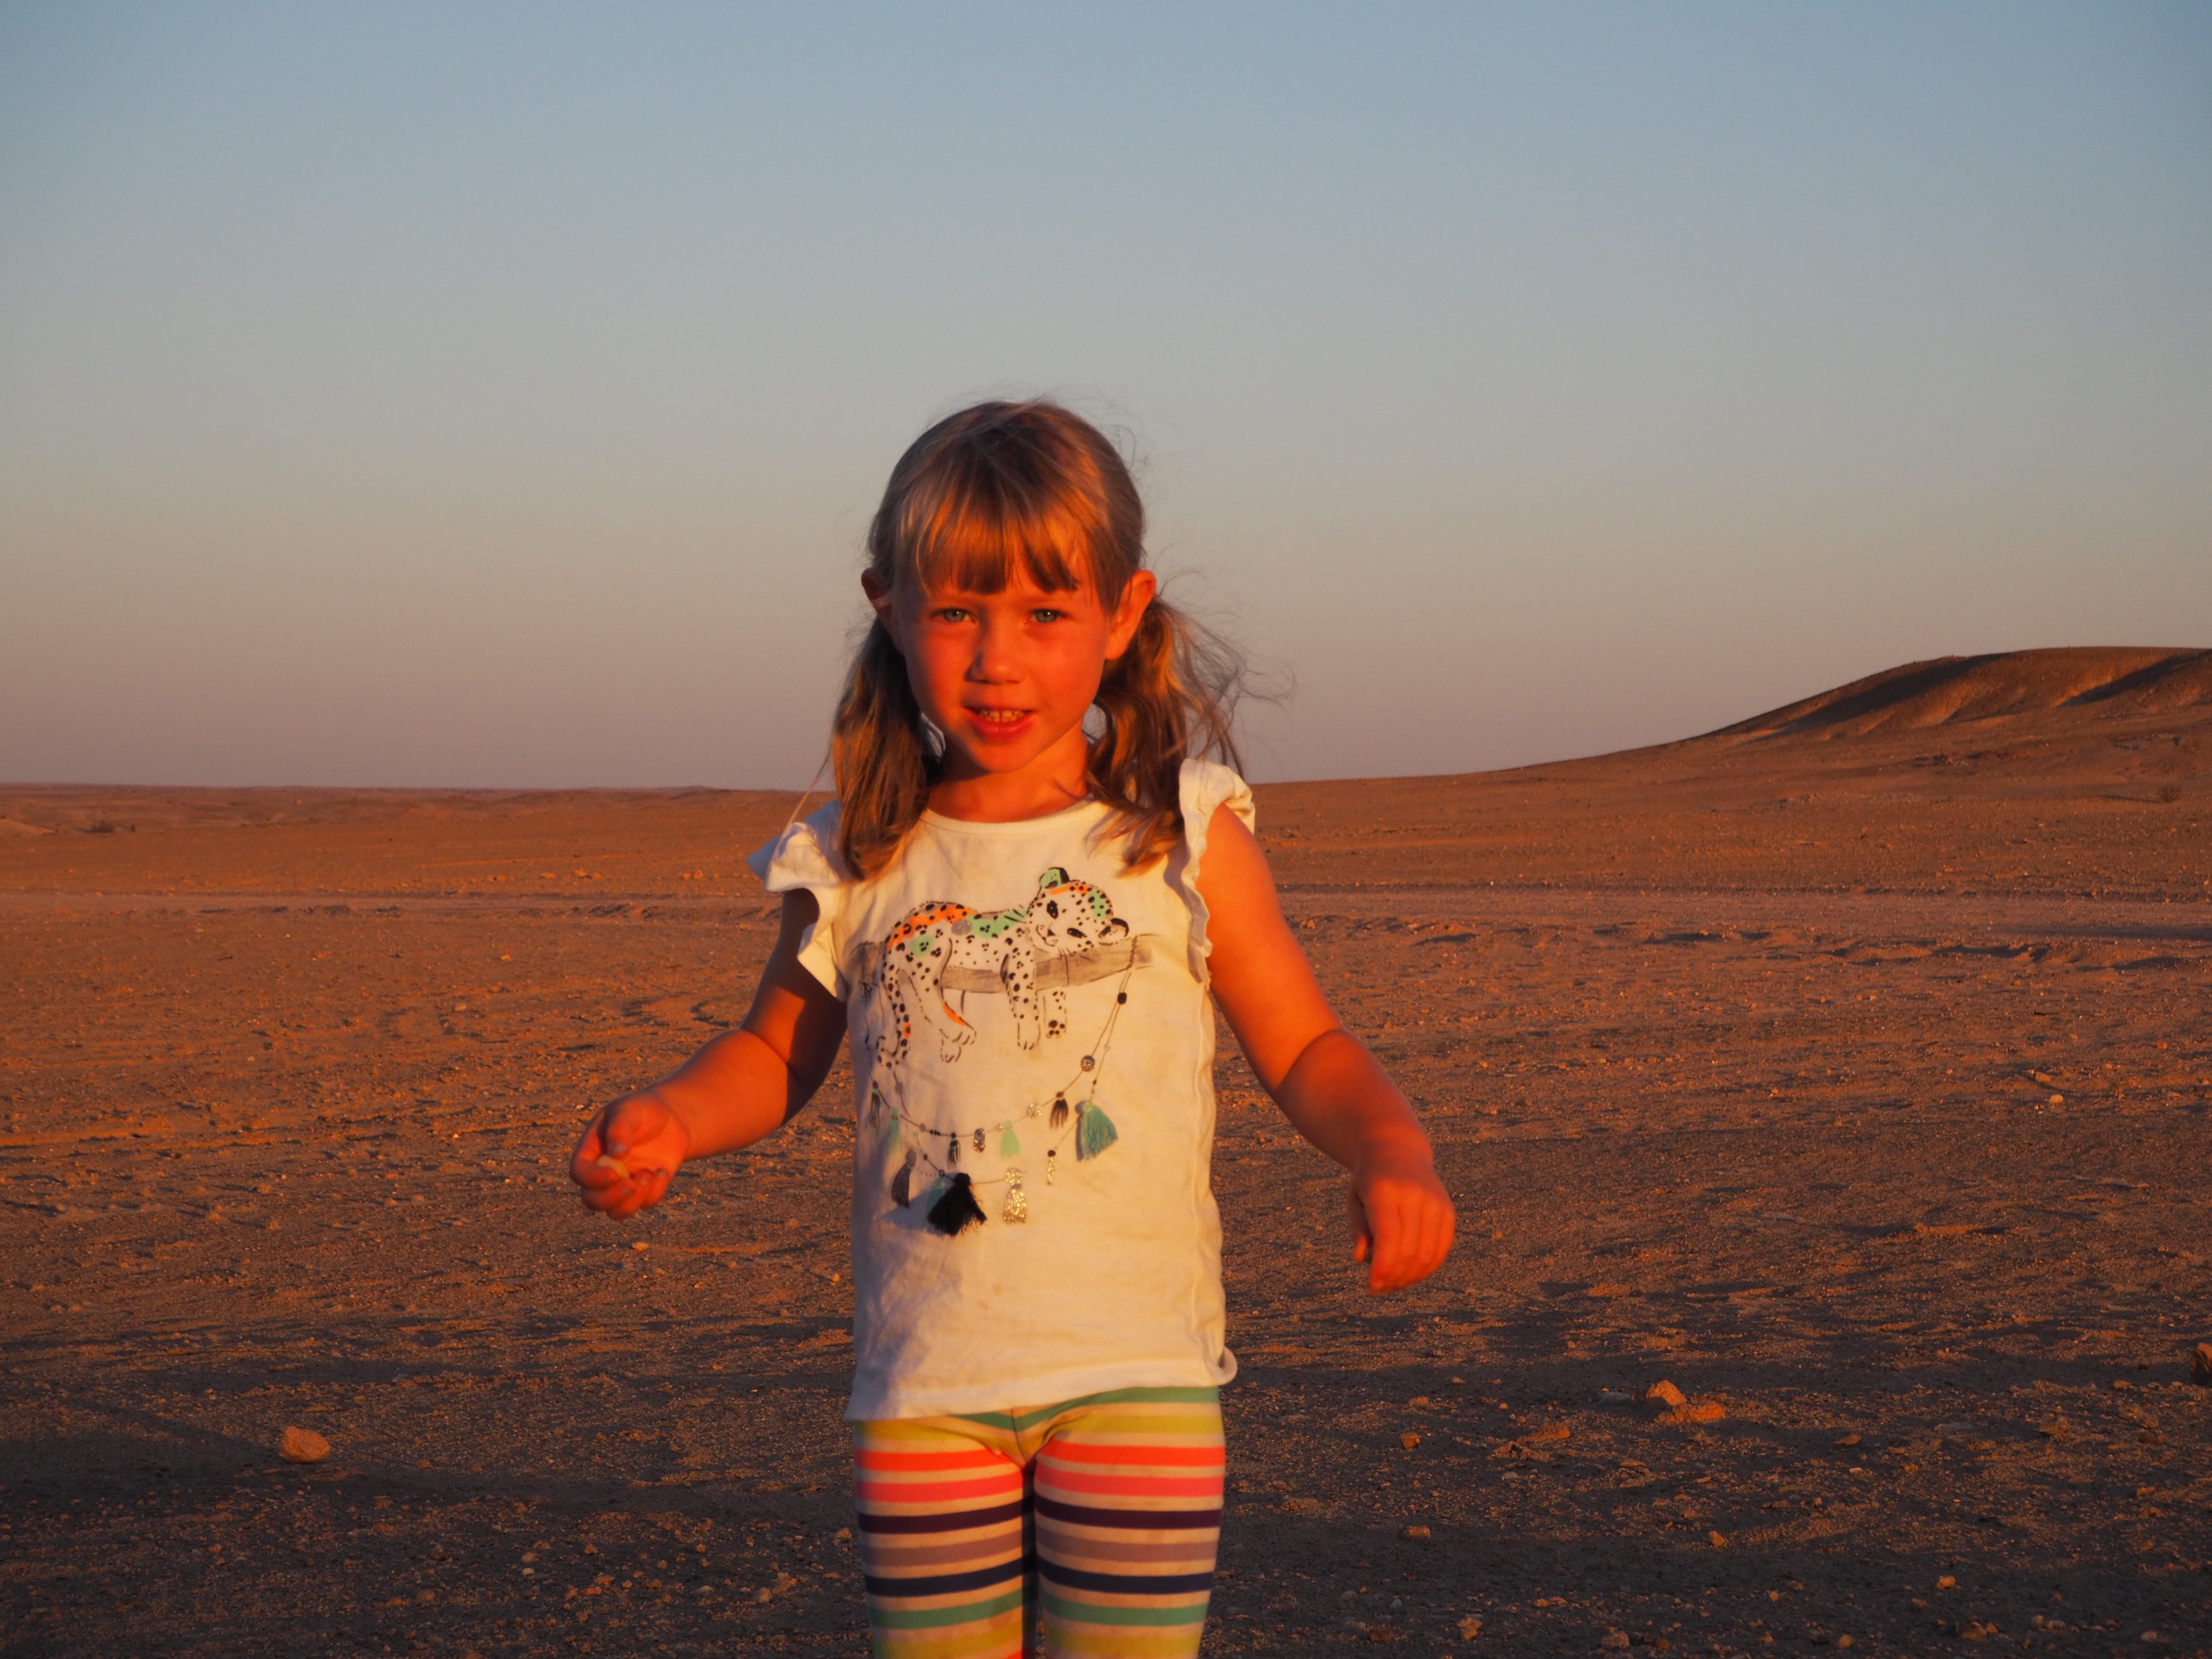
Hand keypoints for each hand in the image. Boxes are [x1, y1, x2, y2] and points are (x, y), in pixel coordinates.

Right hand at [571, 1092, 690, 1219]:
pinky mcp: (644, 1190)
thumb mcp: (630, 1110)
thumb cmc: (643, 1110)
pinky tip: (663, 1171)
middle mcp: (603, 1172)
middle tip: (631, 1184)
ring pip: (615, 1212)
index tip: (614, 1174)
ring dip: (632, 1202)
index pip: (579, 1172)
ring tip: (649, 1175)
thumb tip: (616, 1154)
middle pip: (592, 1200)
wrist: (671, 1118)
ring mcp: (623, 1184)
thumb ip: (620, 1128)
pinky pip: (644, 1205)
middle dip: (609, 1198)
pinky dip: (654, 1193)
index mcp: (591, 1151)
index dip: (591, 1179)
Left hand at [1347, 1142, 1454, 1292]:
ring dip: (1410, 1277)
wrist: (1398, 1150)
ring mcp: (1435, 1202)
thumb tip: (1361, 1259)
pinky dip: (1427, 1268)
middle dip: (1393, 1277)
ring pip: (1427, 1254)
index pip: (1388, 1238)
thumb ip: (1358, 1229)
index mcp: (1385, 1191)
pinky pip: (1442, 1249)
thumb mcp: (1354, 1199)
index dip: (1381, 1268)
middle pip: (1409, 1251)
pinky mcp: (1448, 1210)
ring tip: (1393, 1284)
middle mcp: (1414, 1195)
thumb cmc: (1369, 1180)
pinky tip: (1411, 1274)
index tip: (1371, 1287)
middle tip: (1379, 1288)